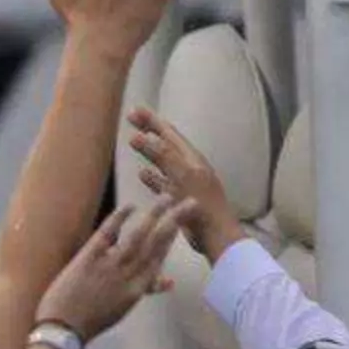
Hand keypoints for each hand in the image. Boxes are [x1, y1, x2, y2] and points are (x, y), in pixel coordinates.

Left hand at [36, 198, 194, 341]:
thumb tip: (169, 281)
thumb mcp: (124, 307)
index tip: (183, 220)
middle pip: (157, 244)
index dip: (173, 238)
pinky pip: (108, 234)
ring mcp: (110, 266)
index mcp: (138, 288)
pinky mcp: (89, 259)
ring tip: (167, 198)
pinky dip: (119, 218)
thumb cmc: (92, 319)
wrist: (63, 330)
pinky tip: (130, 206)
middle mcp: (129, 276)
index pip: (160, 257)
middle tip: (190, 203)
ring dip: (155, 215)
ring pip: (139, 236)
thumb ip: (147, 289)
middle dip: (175, 221)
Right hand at [130, 108, 244, 258]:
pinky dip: (152, 176)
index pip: (169, 133)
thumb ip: (163, 156)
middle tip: (130, 118)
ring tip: (133, 141)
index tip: (134, 110)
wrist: (217, 238)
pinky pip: (163, 183)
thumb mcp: (183, 178)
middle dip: (149, 130)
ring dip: (149, 151)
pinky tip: (142, 174)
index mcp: (192, 159)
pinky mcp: (181, 200)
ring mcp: (186, 184)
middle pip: (166, 143)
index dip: (152, 121)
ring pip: (164, 162)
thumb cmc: (203, 208)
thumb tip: (140, 136)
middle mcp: (190, 168)